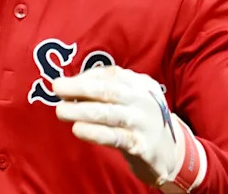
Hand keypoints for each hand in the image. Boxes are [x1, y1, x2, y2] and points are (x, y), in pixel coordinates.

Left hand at [53, 66, 205, 192]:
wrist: (171, 153)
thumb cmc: (140, 121)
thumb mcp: (131, 99)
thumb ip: (107, 90)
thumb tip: (69, 86)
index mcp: (140, 84)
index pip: (111, 74)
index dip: (85, 77)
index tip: (64, 83)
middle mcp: (143, 100)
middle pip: (109, 90)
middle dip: (80, 88)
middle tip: (57, 89)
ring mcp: (144, 122)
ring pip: (109, 113)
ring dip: (82, 111)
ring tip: (61, 111)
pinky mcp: (141, 145)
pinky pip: (115, 137)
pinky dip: (94, 133)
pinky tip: (78, 130)